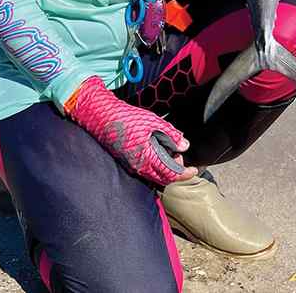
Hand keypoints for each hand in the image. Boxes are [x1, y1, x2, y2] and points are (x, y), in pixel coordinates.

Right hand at [68, 76, 196, 185]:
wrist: (102, 117)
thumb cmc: (126, 118)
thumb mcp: (153, 122)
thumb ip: (171, 134)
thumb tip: (184, 145)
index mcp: (148, 158)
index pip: (171, 174)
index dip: (185, 173)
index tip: (194, 170)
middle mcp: (139, 167)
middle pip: (163, 178)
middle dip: (175, 170)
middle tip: (179, 155)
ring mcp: (132, 166)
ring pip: (154, 175)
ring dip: (165, 167)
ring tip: (168, 150)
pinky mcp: (126, 162)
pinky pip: (145, 170)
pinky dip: (155, 164)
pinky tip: (156, 149)